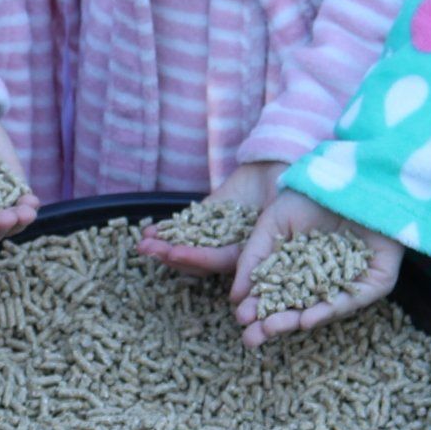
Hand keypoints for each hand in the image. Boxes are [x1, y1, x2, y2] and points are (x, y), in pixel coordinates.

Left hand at [138, 161, 282, 272]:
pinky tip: (149, 230)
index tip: (174, 252)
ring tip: (142, 244)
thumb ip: (265, 237)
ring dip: (164, 246)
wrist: (279, 161)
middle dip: (173, 255)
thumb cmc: (288, 187)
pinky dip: (167, 230)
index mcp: (252, 252)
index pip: (220, 260)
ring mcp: (217, 234)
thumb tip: (250, 268)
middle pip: (199, 259)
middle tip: (148, 251)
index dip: (197, 258)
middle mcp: (231, 247)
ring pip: (188, 246)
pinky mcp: (207, 218)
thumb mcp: (279, 207)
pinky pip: (185, 228)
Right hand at [230, 188, 403, 349]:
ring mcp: (352, 280)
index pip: (279, 294)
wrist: (351, 173)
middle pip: (298, 307)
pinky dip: (329, 309)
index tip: (240, 319)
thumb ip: (253, 257)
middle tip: (252, 338)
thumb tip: (235, 296)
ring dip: (296, 320)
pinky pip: (353, 299)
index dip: (259, 308)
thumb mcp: (272, 223)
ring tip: (273, 328)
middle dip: (274, 323)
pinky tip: (307, 319)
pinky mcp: (377, 279)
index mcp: (303, 267)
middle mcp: (328, 278)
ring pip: (323, 308)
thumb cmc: (311, 194)